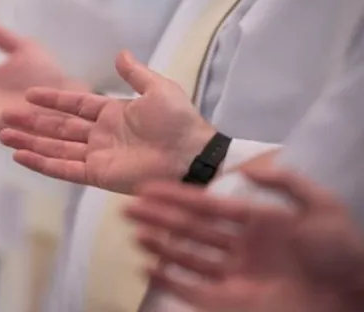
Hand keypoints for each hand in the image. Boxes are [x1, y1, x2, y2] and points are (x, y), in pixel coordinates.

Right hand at [0, 51, 215, 193]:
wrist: (191, 156)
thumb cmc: (178, 121)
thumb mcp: (158, 89)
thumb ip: (136, 73)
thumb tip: (120, 53)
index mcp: (113, 112)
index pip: (75, 104)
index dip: (53, 99)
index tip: (29, 94)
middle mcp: (100, 134)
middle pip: (58, 127)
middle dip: (32, 122)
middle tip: (5, 116)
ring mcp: (97, 156)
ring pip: (55, 147)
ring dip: (30, 142)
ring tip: (3, 136)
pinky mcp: (96, 175)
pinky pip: (64, 168)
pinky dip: (42, 163)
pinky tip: (20, 156)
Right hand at [126, 163, 363, 311]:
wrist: (353, 299)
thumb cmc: (339, 253)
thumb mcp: (321, 206)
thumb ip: (284, 182)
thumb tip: (244, 170)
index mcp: (255, 222)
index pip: (206, 206)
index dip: (177, 196)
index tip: (149, 188)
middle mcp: (238, 247)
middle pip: (190, 230)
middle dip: (159, 218)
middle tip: (128, 209)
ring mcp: (234, 276)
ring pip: (187, 258)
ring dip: (160, 245)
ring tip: (135, 233)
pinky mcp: (231, 303)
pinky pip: (194, 291)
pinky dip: (170, 281)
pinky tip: (150, 267)